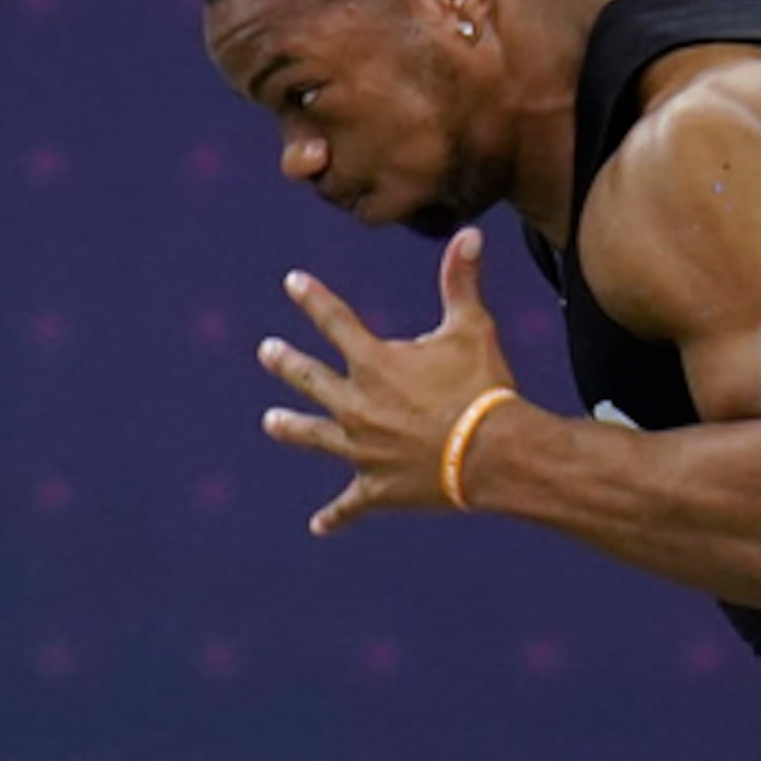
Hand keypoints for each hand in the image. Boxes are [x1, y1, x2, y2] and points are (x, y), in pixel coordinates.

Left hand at [258, 229, 520, 536]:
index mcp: (374, 363)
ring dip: (292, 428)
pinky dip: (336, 516)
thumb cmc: (483, 389)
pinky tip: (318, 526)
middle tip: (266, 351)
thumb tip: (469, 234)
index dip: (312, 299)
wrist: (494, 454)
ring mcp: (362, 450)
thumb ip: (461, 282)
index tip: (291, 283)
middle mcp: (356, 405)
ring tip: (271, 422)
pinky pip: (350, 505)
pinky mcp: (378, 489)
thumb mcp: (472, 329)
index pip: (334, 321)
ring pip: (316, 436)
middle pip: (310, 379)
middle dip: (287, 363)